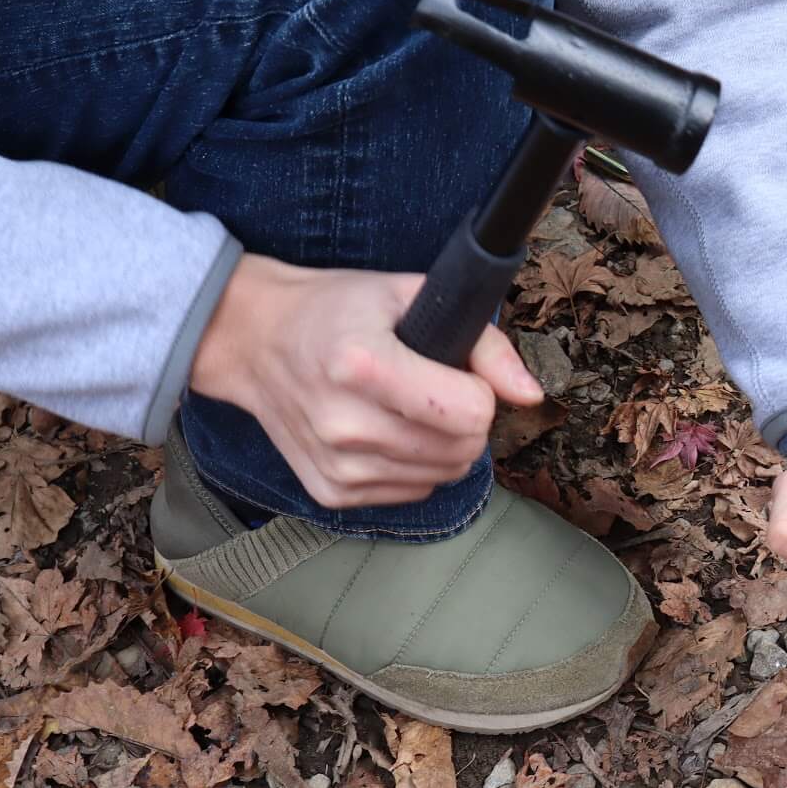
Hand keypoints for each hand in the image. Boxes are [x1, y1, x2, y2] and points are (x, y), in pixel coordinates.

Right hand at [187, 254, 541, 507]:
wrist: (255, 340)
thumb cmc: (337, 311)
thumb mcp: (410, 295)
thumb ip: (484, 344)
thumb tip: (531, 395)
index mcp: (361, 366)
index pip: (471, 412)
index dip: (478, 389)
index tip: (453, 370)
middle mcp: (345, 424)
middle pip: (463, 450)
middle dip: (467, 419)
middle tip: (434, 386)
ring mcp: (336, 466)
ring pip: (444, 475)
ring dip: (444, 444)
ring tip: (408, 405)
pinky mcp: (332, 492)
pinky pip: (413, 490)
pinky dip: (415, 464)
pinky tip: (386, 429)